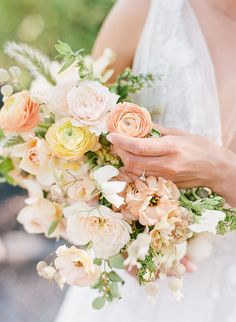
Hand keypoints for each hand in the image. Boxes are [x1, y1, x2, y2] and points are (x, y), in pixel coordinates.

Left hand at [107, 126, 235, 205]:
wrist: (216, 169)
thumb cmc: (200, 147)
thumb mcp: (179, 133)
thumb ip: (157, 129)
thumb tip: (138, 124)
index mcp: (171, 148)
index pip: (139, 147)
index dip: (121, 140)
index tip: (111, 134)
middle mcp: (166, 165)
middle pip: (133, 162)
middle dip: (119, 151)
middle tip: (115, 141)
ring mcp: (165, 177)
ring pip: (135, 172)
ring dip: (124, 161)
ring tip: (121, 149)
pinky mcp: (165, 184)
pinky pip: (142, 178)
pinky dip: (133, 169)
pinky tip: (132, 160)